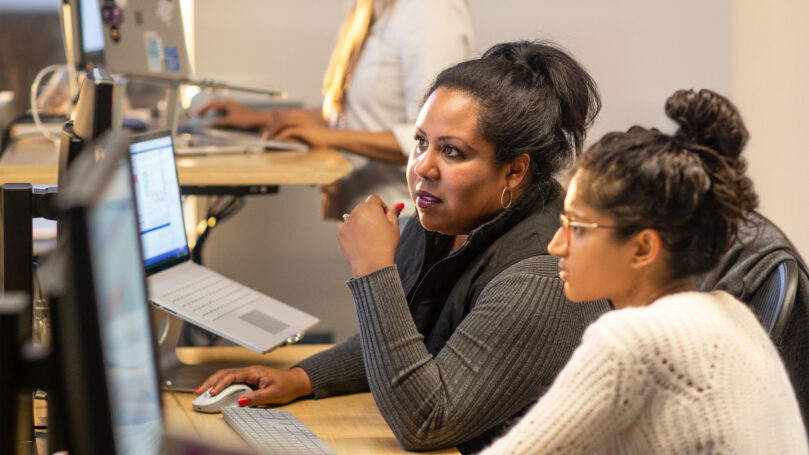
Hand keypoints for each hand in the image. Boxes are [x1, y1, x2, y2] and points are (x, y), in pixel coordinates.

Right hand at [194, 365, 312, 405]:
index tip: (212, 392)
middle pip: (225, 374)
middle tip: (199, 391)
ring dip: (213, 383)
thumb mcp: (273, 394)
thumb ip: (256, 398)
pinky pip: (231, 381)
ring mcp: (248, 375)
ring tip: (202, 392)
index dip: (220, 384)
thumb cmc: (286, 385)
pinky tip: (214, 391)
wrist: (295, 381)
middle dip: (210, 382)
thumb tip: (241, 401)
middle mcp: (249, 371)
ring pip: (226, 376)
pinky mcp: (248, 379)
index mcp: (254, 372)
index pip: (232, 375)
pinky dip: (221, 385)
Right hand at [196, 99, 266, 128]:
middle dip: (207, 111)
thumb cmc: (247, 118)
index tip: (197, 115)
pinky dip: (220, 117)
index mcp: (227, 103)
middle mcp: (229, 104)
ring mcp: (232, 108)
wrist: (259, 119)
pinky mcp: (235, 112)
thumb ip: (220, 122)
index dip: (203, 109)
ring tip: (208, 121)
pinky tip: (219, 123)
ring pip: (219, 110)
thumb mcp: (231, 121)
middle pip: (214, 106)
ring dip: (213, 115)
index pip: (211, 104)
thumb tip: (212, 123)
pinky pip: (224, 114)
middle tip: (200, 117)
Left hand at [263, 111, 331, 147]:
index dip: (272, 121)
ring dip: (273, 130)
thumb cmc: (318, 137)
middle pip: (279, 118)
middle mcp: (299, 117)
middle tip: (263, 134)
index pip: (281, 115)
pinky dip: (282, 134)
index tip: (266, 129)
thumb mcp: (304, 132)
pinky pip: (290, 130)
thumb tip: (282, 135)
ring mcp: (302, 122)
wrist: (331, 138)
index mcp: (299, 116)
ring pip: (283, 123)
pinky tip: (277, 139)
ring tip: (267, 137)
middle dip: (270, 125)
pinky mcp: (304, 130)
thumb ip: (294, 131)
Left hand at [338, 195, 404, 277]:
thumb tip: (397, 205)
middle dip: (371, 214)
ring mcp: (346, 223)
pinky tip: (363, 243)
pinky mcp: (341, 234)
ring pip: (355, 218)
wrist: (372, 265)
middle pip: (363, 207)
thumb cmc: (385, 246)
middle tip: (378, 228)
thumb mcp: (394, 227)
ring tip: (370, 237)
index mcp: (370, 208)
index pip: (374, 198)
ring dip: (361, 223)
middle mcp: (356, 213)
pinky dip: (354, 233)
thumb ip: (394, 213)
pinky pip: (348, 229)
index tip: (384, 217)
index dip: (381, 206)